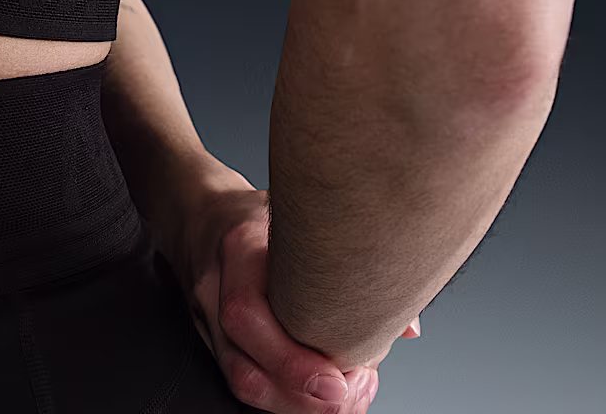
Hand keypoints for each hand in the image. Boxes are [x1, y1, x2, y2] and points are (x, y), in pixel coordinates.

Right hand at [162, 170, 420, 412]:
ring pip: (239, 380)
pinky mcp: (212, 339)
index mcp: (238, 247)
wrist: (199, 211)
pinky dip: (281, 396)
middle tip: (349, 397)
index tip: (338, 379)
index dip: (290, 358)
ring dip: (293, 403)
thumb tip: (406, 324)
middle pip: (242, 363)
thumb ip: (352, 259)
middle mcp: (214, 287)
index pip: (246, 312)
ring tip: (343, 400)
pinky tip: (316, 396)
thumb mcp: (301, 213)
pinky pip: (242, 378)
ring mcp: (206, 318)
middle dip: (299, 394)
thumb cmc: (259, 213)